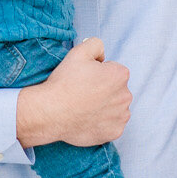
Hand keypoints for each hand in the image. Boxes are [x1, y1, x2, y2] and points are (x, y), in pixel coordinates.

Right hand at [14, 37, 129, 147]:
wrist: (51, 112)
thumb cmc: (64, 83)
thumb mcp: (79, 52)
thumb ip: (96, 45)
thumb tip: (102, 56)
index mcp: (120, 75)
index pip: (113, 71)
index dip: (98, 74)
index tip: (85, 79)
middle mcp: (126, 96)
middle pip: (116, 90)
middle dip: (104, 90)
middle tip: (83, 94)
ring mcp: (121, 116)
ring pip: (115, 108)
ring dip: (105, 107)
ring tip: (85, 107)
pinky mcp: (114, 132)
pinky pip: (112, 125)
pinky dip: (103, 123)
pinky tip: (88, 119)